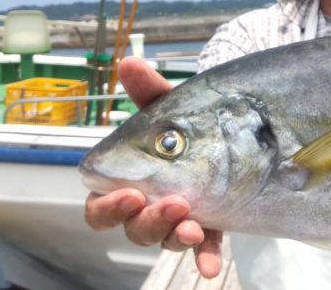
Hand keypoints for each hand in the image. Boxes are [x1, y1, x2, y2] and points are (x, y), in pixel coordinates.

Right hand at [83, 57, 223, 277]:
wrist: (230, 127)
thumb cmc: (186, 119)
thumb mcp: (170, 105)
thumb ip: (149, 90)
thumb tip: (128, 63)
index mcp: (126, 180)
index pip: (99, 205)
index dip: (108, 206)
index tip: (130, 193)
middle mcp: (146, 205)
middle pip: (131, 228)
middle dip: (147, 221)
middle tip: (172, 204)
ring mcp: (176, 218)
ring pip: (165, 240)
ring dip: (175, 237)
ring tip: (193, 226)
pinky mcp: (206, 226)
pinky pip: (201, 249)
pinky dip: (203, 257)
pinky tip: (210, 266)